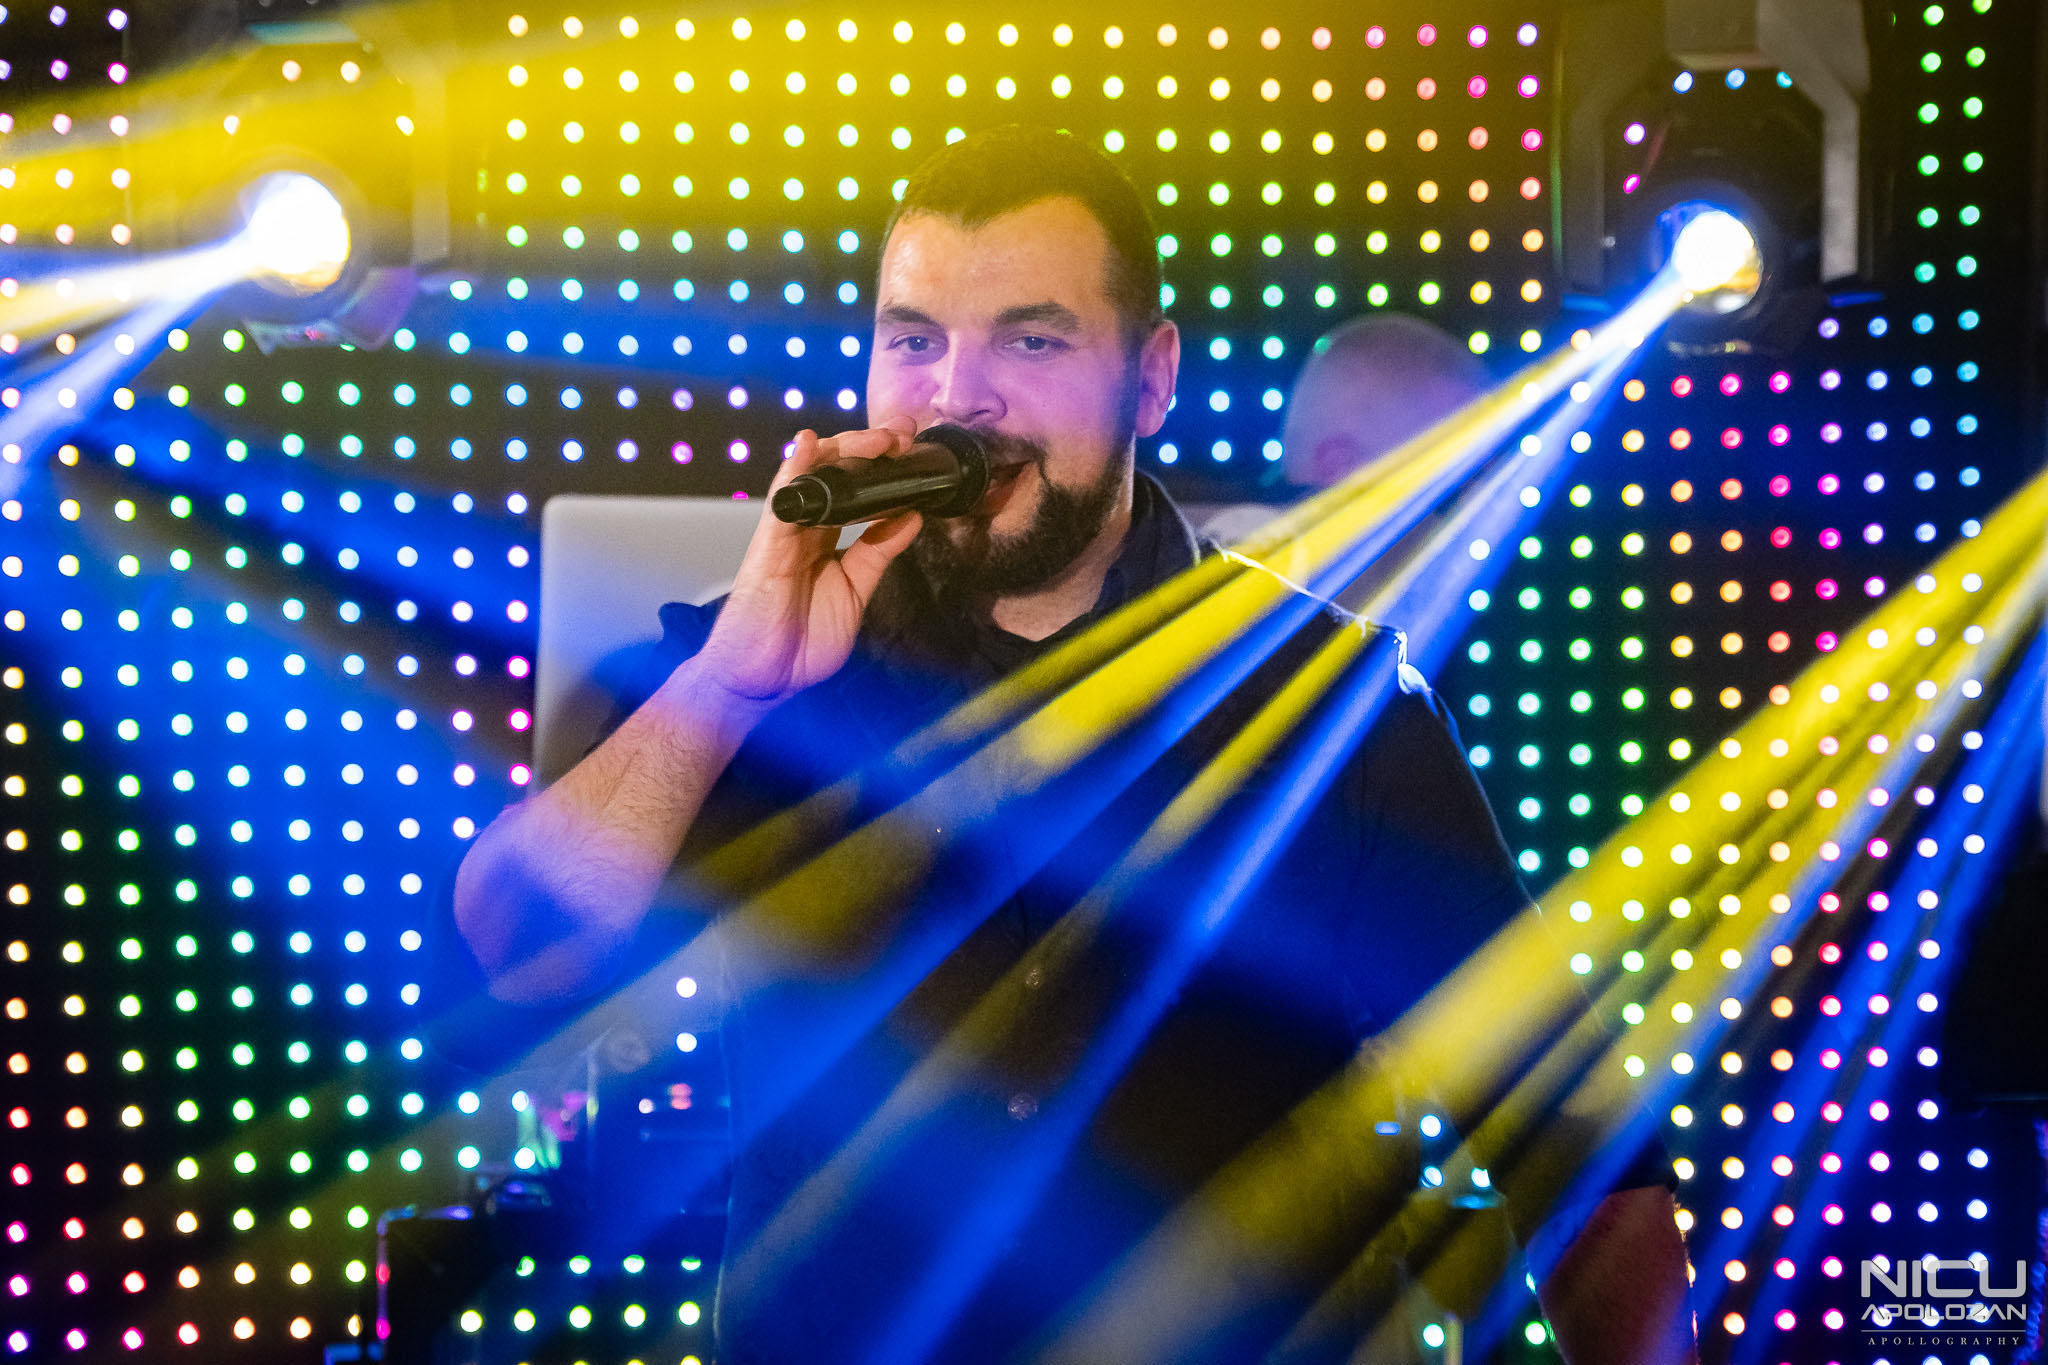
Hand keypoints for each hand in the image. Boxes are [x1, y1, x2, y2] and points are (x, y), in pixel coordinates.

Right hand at [690, 416, 924, 706]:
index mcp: (827, 539)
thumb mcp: (856, 593)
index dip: (884, 468)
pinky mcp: (768, 545)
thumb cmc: (800, 642)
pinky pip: (782, 500)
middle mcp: (806, 528)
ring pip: (813, 475)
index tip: (915, 451)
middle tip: (905, 433)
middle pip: (837, 472)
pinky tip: (809, 445)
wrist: (761, 680)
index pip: (857, 490)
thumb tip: (911, 517)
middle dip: (870, 447)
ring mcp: (786, 532)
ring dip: (846, 450)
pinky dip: (795, 470)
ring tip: (880, 437)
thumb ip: (878, 554)